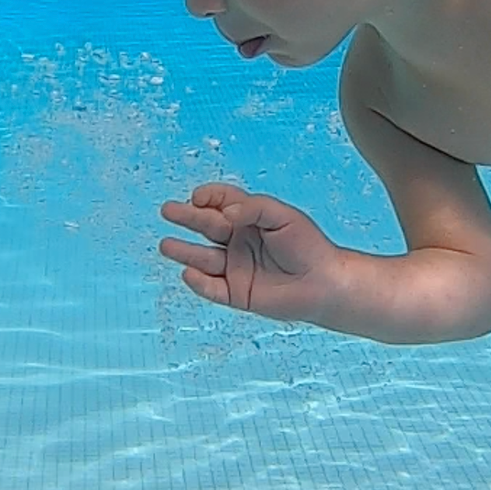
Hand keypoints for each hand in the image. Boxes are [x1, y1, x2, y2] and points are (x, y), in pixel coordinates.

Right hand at [159, 184, 343, 322]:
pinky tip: (189, 273)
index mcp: (250, 219)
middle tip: (167, 210)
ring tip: (166, 245)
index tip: (198, 196)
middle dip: (187, 218)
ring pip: (203, 258)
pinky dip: (200, 282)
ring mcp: (236, 268)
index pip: (222, 202)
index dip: (209, 197)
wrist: (324, 283)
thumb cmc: (308, 245)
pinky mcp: (237, 293)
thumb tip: (226, 212)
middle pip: (207, 226)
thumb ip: (254, 208)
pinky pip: (213, 288)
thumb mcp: (283, 216)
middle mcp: (239, 241)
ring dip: (184, 251)